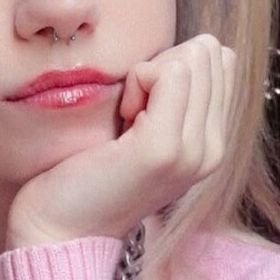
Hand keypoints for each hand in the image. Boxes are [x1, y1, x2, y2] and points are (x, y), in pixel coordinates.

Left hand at [6, 34, 236, 248]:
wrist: (61, 229)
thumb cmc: (88, 174)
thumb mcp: (141, 131)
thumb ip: (170, 97)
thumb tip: (190, 50)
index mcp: (210, 144)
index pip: (219, 60)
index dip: (172, 67)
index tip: (139, 107)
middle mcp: (212, 150)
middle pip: (208, 54)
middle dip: (161, 68)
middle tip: (129, 114)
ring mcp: (192, 151)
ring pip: (192, 59)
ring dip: (147, 76)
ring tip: (124, 121)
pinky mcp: (163, 148)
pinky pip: (169, 72)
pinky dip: (136, 82)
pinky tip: (119, 120)